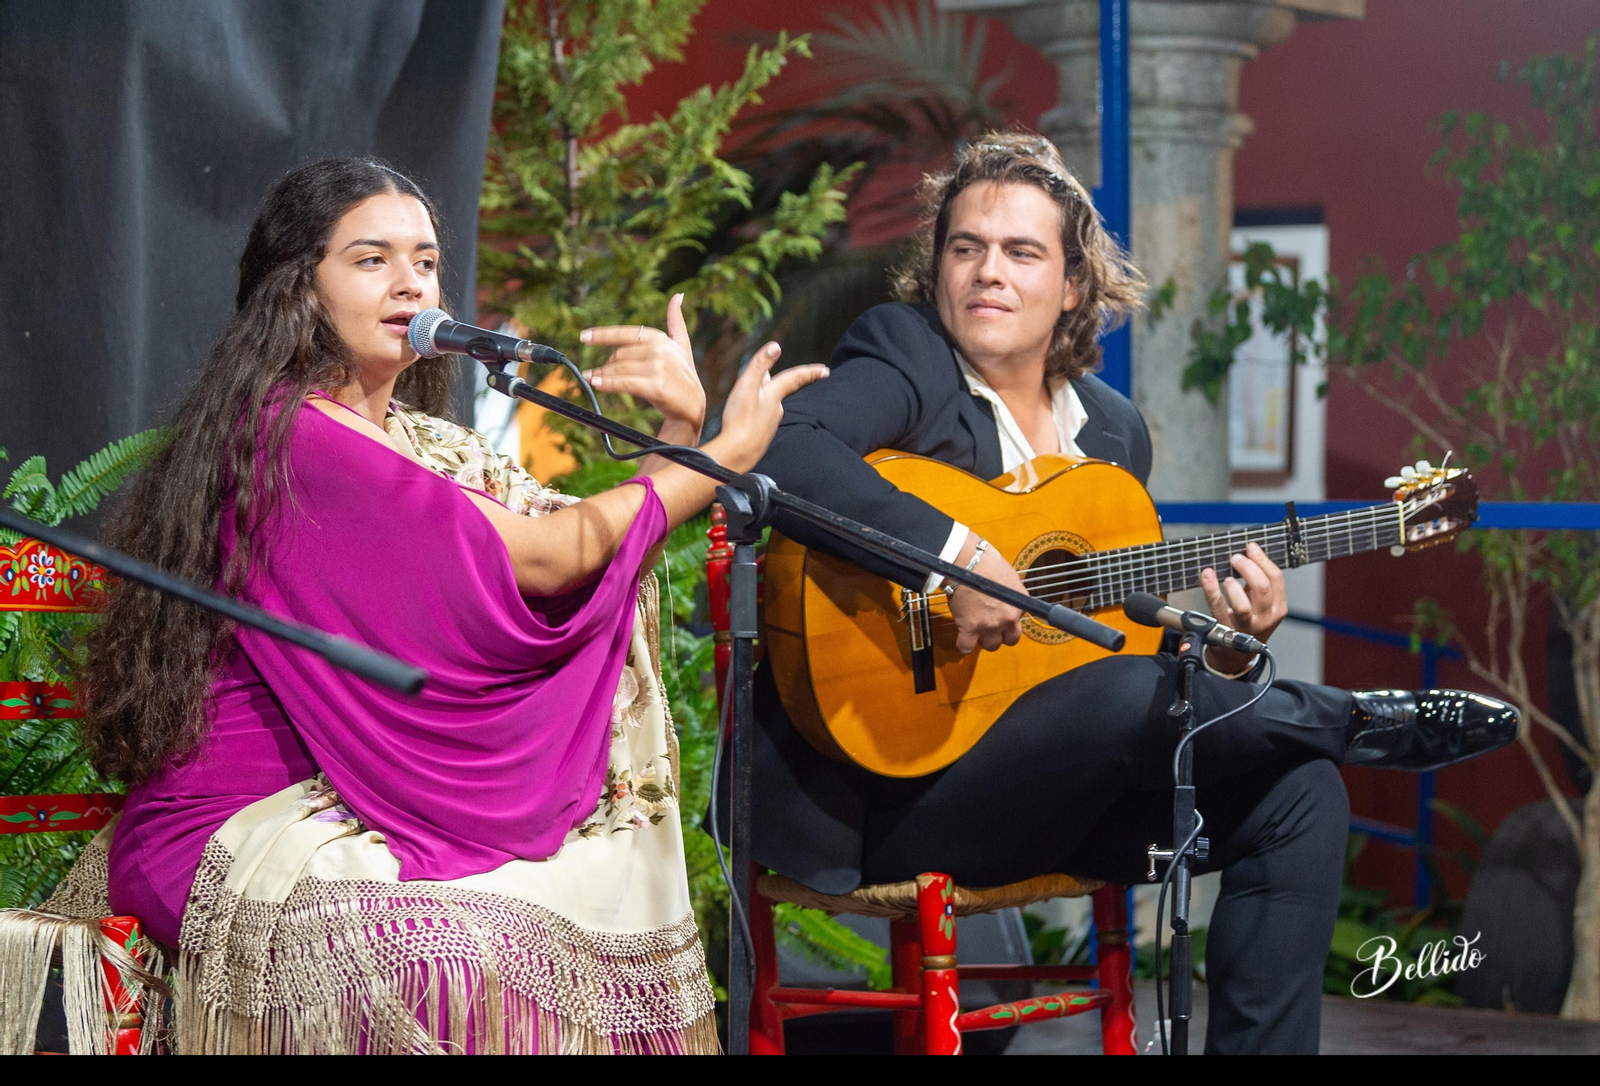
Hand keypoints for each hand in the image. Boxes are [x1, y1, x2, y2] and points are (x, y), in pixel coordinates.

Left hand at [580, 293, 705, 436]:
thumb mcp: (682, 344)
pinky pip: (625, 383)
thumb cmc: (684, 374)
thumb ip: (676, 320)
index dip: (602, 335)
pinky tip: (597, 383)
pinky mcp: (656, 387)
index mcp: (659, 338)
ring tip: (590, 377)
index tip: (584, 336)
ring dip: (601, 374)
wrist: (693, 405)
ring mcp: (658, 368)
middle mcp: (659, 350)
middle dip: (606, 364)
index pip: (625, 333)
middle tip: (594, 371)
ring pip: (619, 369)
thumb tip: (678, 295)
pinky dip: (608, 383)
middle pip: (619, 355)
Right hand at [705, 342, 828, 472]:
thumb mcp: (747, 386)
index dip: (809, 372)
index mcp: (774, 395)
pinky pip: (761, 420)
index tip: (825, 370)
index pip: (795, 378)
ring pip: (768, 406)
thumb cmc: (740, 419)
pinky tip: (747, 418)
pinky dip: (756, 414)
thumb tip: (776, 347)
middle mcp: (776, 410)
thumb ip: (760, 365)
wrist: (737, 453)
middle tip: (777, 376)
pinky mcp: (761, 437)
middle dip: (778, 383)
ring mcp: (770, 425)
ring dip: (764, 399)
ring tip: (753, 395)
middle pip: (778, 391)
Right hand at [947, 534, 1024, 653]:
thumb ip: (1012, 596)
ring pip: (991, 646)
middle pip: (1010, 641)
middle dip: (1001, 635)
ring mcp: (989, 625)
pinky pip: (967, 647)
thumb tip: (1009, 601)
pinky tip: (963, 638)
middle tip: (991, 626)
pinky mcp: (970, 628)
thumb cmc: (987, 563)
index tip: (1000, 618)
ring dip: (984, 639)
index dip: (1009, 621)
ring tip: (976, 628)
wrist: (966, 561)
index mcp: (1020, 605)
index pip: (1019, 623)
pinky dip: (964, 645)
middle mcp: (1008, 618)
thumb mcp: (1010, 579)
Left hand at [1199, 541, 1286, 674]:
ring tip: (1227, 577)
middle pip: (1262, 587)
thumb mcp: (1262, 604)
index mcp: (1278, 607)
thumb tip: (1248, 554)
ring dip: (1233, 585)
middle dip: (1248, 567)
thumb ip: (1258, 583)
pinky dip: (1211, 589)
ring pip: (1242, 604)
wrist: (1237, 653)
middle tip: (1235, 558)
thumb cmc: (1249, 622)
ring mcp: (1246, 626)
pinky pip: (1218, 609)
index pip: (1276, 578)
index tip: (1250, 547)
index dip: (1262, 559)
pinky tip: (1207, 576)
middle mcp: (1265, 617)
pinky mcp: (1227, 630)